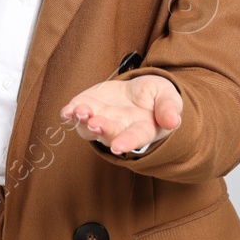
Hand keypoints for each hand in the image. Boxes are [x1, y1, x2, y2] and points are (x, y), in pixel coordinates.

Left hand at [60, 75, 182, 155]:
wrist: (139, 92)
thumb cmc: (157, 99)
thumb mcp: (169, 97)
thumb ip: (169, 108)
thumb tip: (174, 121)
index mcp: (142, 129)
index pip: (135, 138)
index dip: (126, 142)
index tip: (118, 147)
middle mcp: (119, 129)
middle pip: (109, 133)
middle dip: (102, 129)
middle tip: (97, 123)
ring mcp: (101, 118)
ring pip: (88, 128)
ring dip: (83, 122)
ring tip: (81, 112)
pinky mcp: (89, 105)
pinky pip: (76, 113)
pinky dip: (70, 113)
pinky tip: (66, 111)